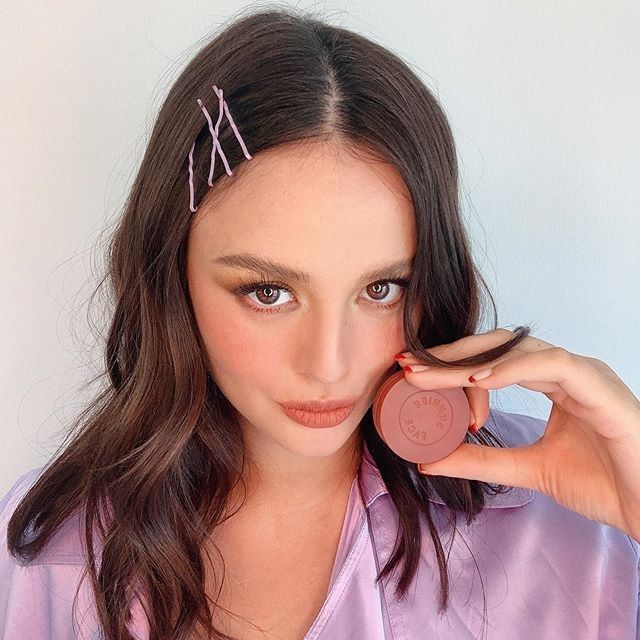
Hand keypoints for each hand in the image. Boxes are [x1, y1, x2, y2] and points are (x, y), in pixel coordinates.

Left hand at [395, 328, 639, 540]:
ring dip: (470, 361)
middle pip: (499, 347)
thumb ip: (481, 460)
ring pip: (518, 350)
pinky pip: (552, 365)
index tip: (412, 376)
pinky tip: (478, 380)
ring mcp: (585, 373)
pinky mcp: (600, 386)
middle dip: (451, 355)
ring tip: (429, 374)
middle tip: (408, 366)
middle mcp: (567, 371)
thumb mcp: (528, 468)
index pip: (494, 360)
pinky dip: (512, 369)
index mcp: (553, 383)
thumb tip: (428, 460)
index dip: (451, 366)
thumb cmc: (605, 484)